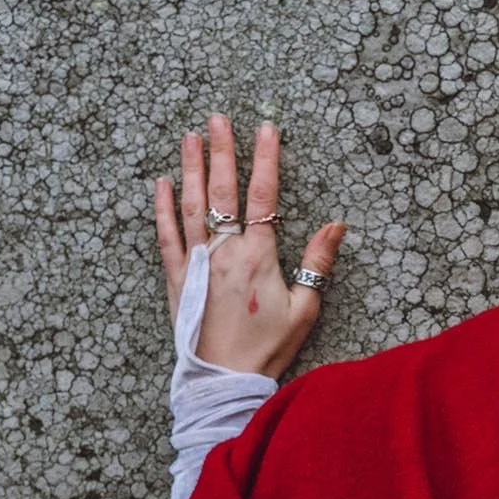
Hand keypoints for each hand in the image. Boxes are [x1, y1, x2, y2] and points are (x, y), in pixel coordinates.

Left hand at [153, 113, 348, 377]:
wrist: (225, 380)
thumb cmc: (268, 348)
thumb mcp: (305, 308)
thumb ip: (319, 263)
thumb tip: (337, 224)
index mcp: (258, 257)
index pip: (263, 196)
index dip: (265, 158)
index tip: (267, 128)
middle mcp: (224, 252)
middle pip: (222, 190)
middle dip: (221, 150)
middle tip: (218, 118)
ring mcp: (196, 263)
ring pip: (191, 205)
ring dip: (190, 168)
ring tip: (189, 137)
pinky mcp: (177, 279)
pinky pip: (166, 236)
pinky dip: (163, 208)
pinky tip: (162, 184)